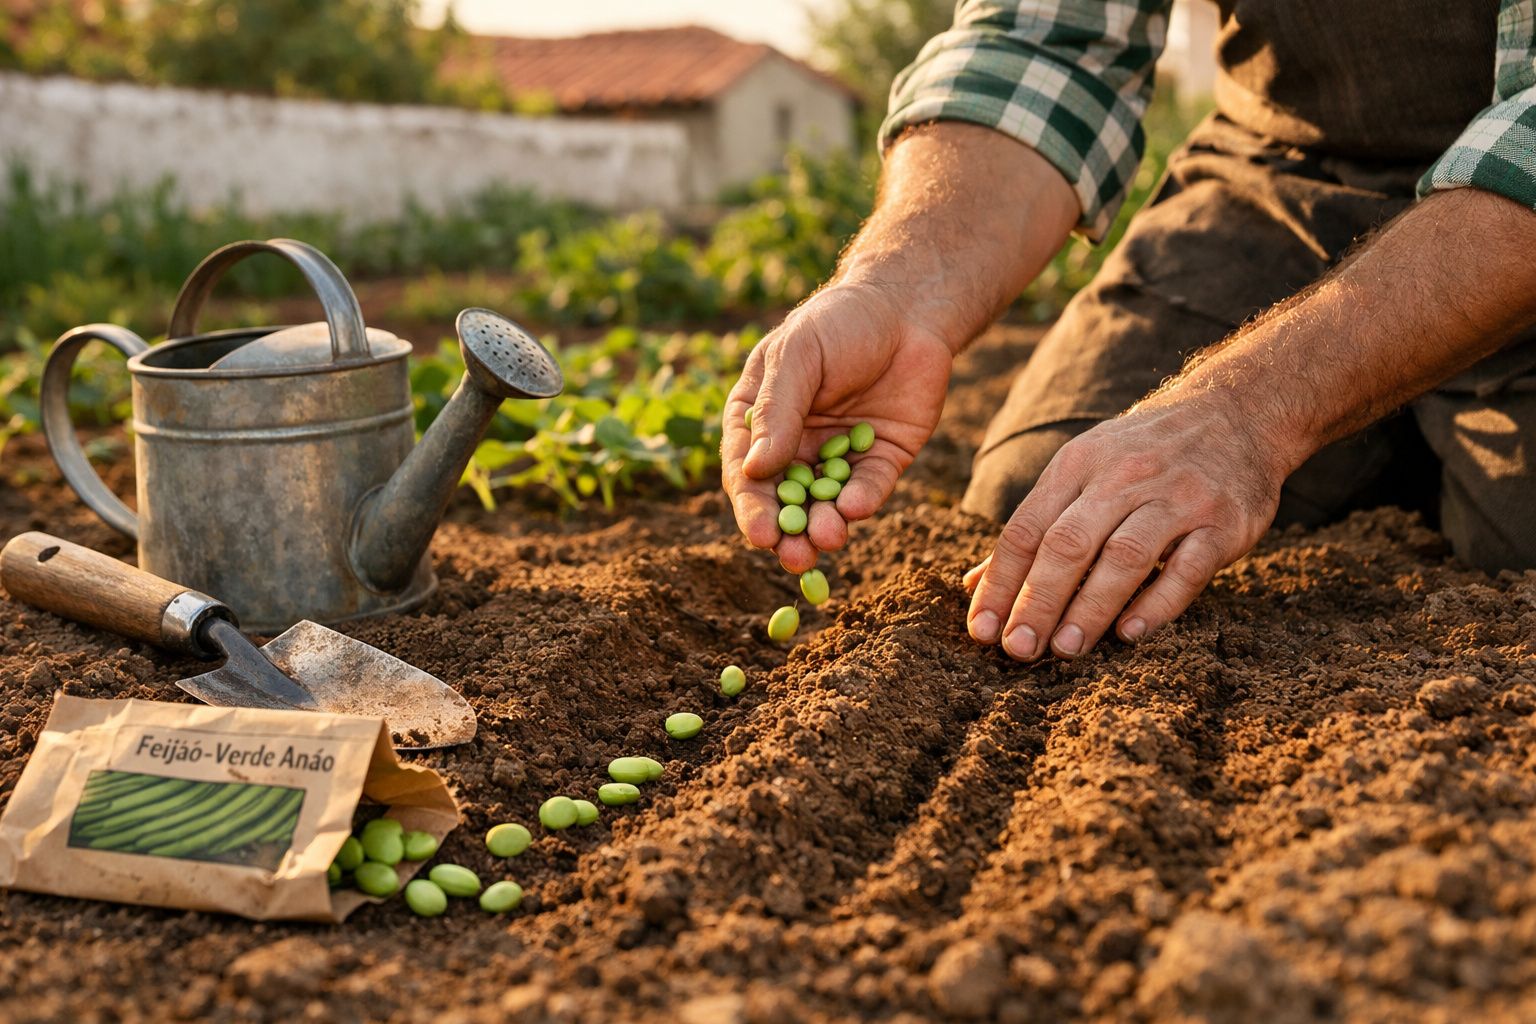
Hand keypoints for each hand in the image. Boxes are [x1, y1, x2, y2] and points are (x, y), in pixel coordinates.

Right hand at [723, 283, 953, 570]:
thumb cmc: (840, 322)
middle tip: (794, 558)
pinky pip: (868, 488)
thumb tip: (756, 471)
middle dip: (787, 531)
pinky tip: (856, 508)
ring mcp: (837, 455)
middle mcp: (794, 444)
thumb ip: (779, 411)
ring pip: (825, 502)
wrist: (908, 308)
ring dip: (824, 525)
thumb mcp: (799, 356)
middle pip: (784, 499)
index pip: (747, 471)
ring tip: (828, 539)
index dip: (751, 506)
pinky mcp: (880, 460)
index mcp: (759, 419)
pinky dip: (861, 501)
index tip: (760, 535)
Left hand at [963, 388, 1293, 658]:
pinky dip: (1158, 602)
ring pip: (1125, 556)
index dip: (1001, 583)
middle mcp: (1123, 477)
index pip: (1026, 529)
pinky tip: (1130, 632)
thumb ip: (1034, 527)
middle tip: (1019, 649)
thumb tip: (974, 586)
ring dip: (1091, 607)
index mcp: (1078, 465)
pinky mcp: (1224, 520)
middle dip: (1038, 600)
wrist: (1237, 411)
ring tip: (1066, 649)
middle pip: (1069, 543)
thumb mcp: (1083, 469)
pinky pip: (1188, 567)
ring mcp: (1176, 497)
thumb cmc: (1142, 453)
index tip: (982, 630)